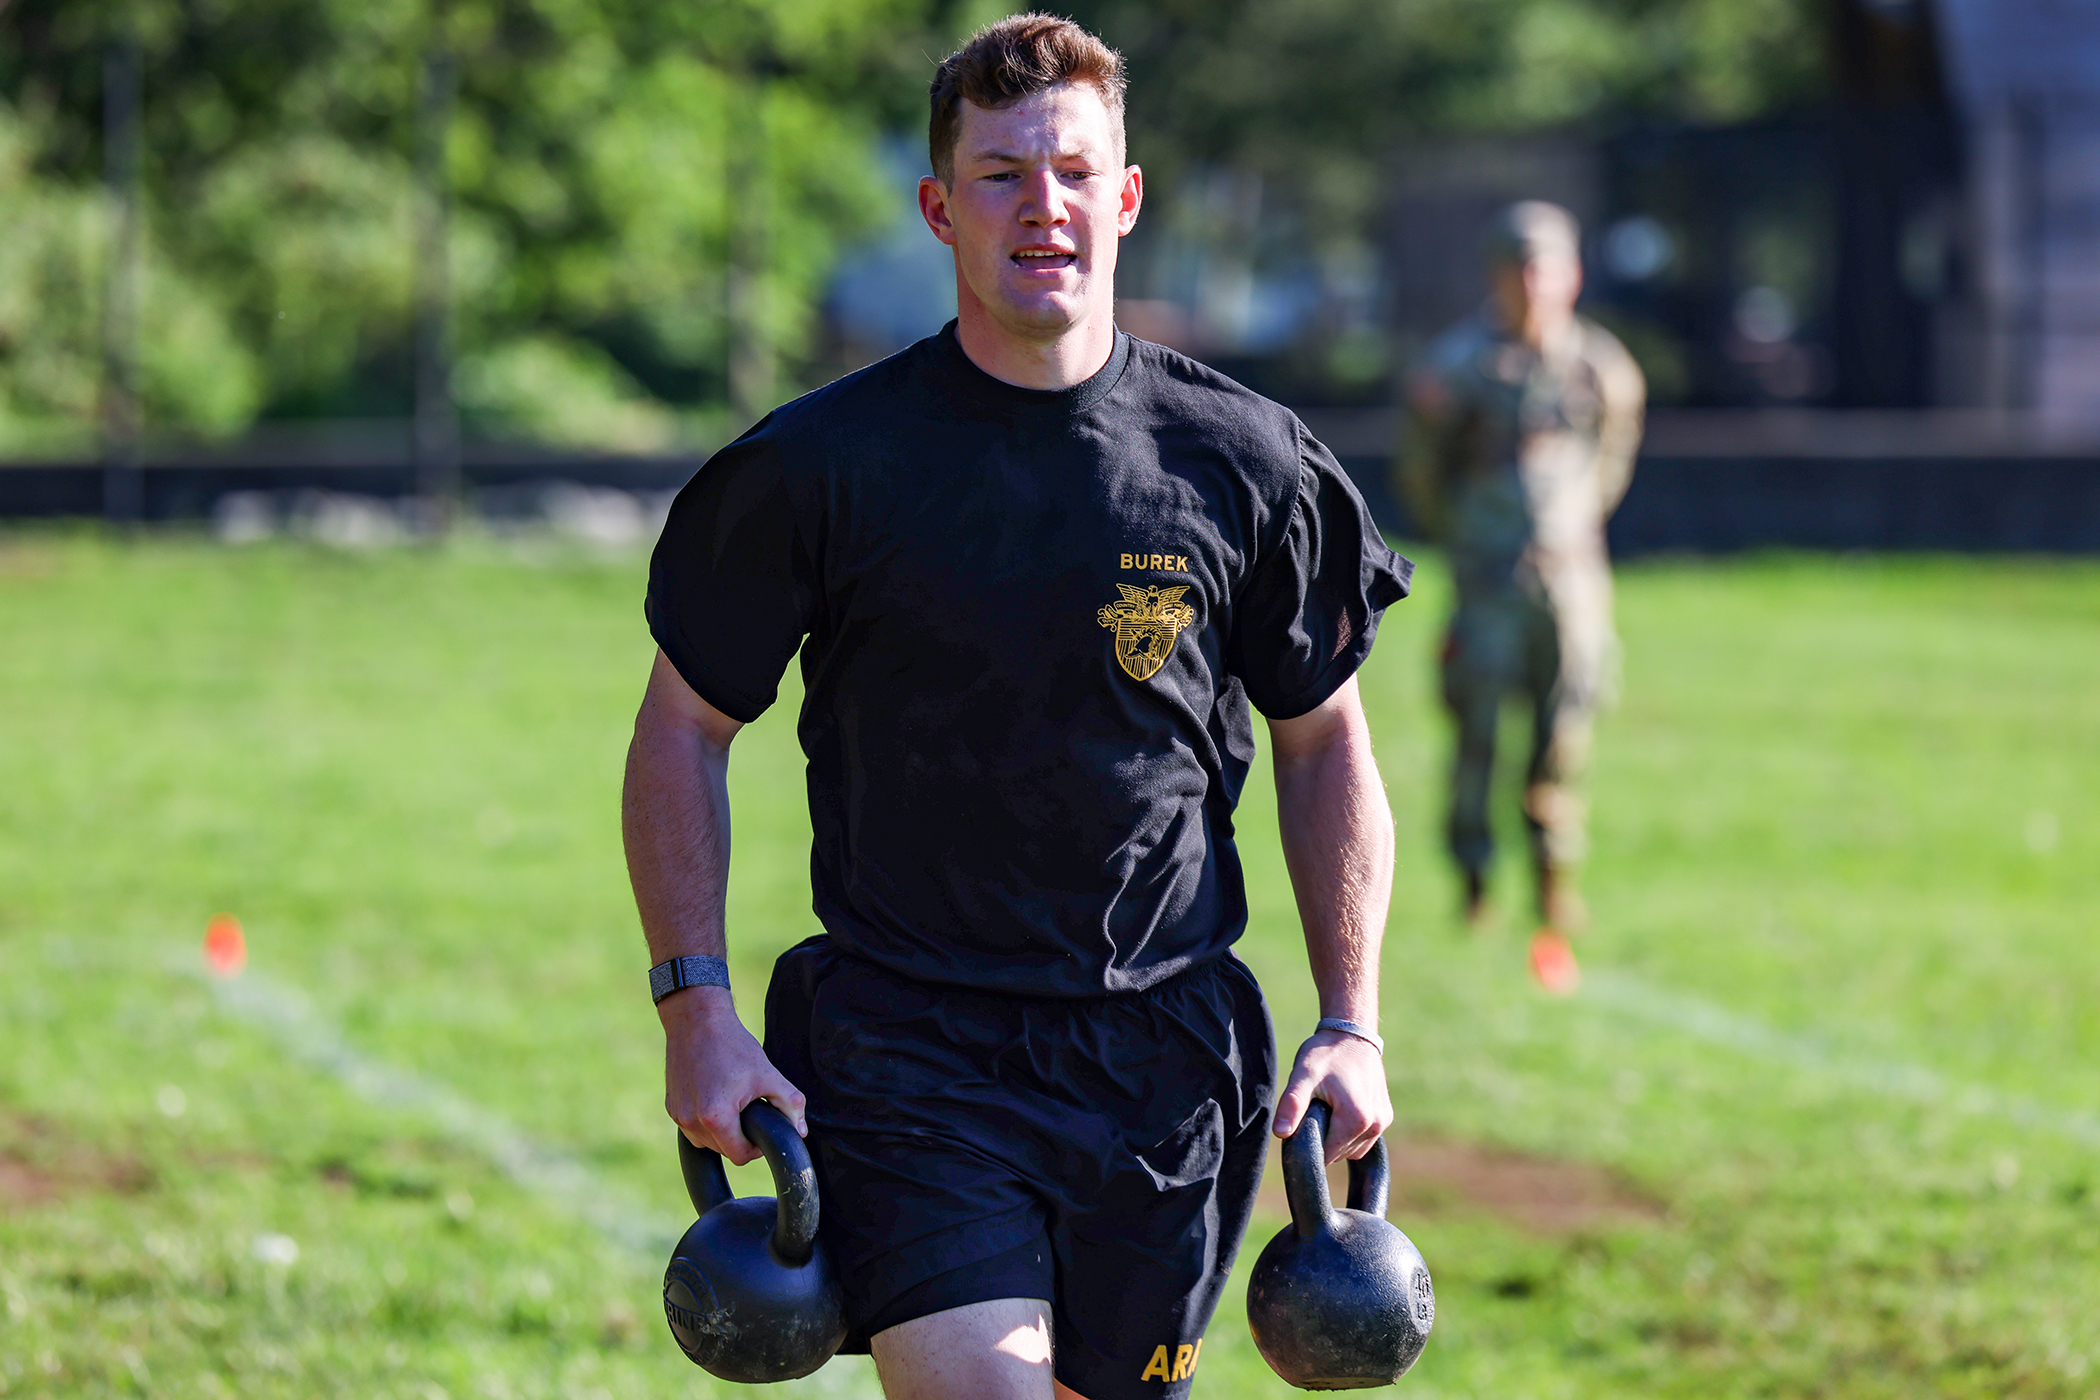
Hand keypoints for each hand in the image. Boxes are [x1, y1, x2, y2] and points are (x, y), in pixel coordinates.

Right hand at [661, 985, 806, 1164]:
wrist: (696, 1020)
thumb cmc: (732, 1045)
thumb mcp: (768, 1074)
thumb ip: (790, 1104)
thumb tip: (801, 1131)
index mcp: (716, 1117)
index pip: (739, 1156)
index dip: (756, 1148)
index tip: (761, 1130)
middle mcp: (691, 1121)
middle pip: (722, 1150)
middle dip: (739, 1138)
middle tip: (750, 1112)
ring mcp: (677, 1114)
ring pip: (705, 1141)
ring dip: (721, 1132)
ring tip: (733, 1105)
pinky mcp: (670, 1106)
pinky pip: (691, 1127)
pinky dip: (705, 1121)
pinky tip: (716, 1099)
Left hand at [1274, 1029, 1391, 1164]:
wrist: (1352, 1034)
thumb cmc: (1326, 1054)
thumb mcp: (1303, 1075)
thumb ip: (1292, 1105)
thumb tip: (1281, 1132)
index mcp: (1356, 1120)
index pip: (1326, 1154)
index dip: (1310, 1140)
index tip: (1305, 1118)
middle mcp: (1375, 1126)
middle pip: (1339, 1153)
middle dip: (1324, 1137)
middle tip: (1316, 1108)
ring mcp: (1383, 1122)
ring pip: (1352, 1149)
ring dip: (1337, 1137)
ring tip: (1330, 1107)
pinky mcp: (1386, 1117)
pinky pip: (1364, 1139)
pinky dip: (1351, 1131)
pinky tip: (1342, 1108)